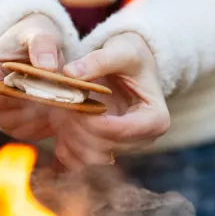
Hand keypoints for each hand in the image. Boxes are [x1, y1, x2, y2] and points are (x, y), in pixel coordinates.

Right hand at [0, 13, 63, 140]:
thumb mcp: (39, 31)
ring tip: (63, 100)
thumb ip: (42, 44)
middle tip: (56, 94)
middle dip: (30, 106)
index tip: (28, 87)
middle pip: (0, 115)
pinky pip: (33, 133)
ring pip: (18, 127)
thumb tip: (47, 67)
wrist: (43, 48)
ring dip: (42, 117)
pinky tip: (65, 109)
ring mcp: (3, 114)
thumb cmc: (35, 35)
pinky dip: (50, 125)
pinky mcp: (22, 125)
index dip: (0, 97)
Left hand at [54, 32, 169, 168]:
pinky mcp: (108, 152)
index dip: (90, 121)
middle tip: (59, 105)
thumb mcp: (122, 52)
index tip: (72, 103)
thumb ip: (99, 60)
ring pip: (90, 160)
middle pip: (104, 148)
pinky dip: (65, 149)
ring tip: (59, 113)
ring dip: (68, 139)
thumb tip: (69, 74)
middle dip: (76, 129)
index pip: (119, 131)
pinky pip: (81, 163)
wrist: (132, 68)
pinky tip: (60, 126)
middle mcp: (144, 140)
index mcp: (155, 119)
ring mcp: (125, 149)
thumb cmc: (132, 58)